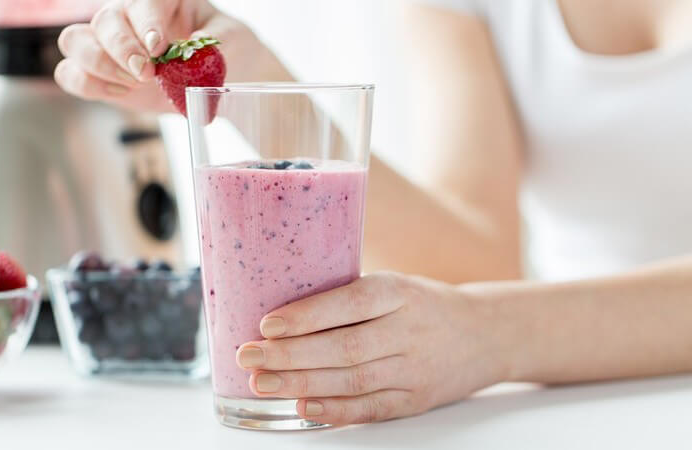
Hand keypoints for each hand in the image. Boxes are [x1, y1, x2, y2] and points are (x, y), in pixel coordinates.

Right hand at [54, 0, 260, 110]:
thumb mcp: (232, 41)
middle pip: (104, 19)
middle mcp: (129, 16)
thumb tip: (189, 50)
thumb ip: (214, 44)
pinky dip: (88, 84)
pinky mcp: (101, 74)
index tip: (158, 47)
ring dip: (100, 65)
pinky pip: (70, 74)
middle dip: (122, 48)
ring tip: (134, 84)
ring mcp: (110, 44)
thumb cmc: (228, 49)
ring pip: (74, 40)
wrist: (225, 75)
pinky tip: (122, 93)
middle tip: (147, 73)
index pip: (142, 0)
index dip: (145, 22)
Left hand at [236, 272, 510, 424]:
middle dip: (290, 355)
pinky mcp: (417, 399)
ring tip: (262, 383)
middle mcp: (408, 330)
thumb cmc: (423, 305)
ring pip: (352, 380)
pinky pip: (372, 409)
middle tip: (248, 357)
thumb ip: (348, 298)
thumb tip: (282, 314)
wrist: (485, 334)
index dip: (306, 316)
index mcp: (399, 292)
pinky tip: (304, 408)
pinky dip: (336, 410)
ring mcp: (415, 368)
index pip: (349, 303)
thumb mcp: (394, 285)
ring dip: (302, 384)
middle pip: (344, 347)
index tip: (267, 324)